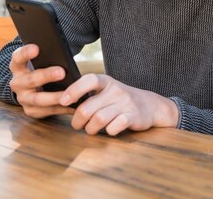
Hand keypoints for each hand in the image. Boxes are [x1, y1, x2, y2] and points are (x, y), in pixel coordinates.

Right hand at [9, 44, 75, 117]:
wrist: (29, 88)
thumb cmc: (38, 69)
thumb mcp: (37, 61)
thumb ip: (46, 56)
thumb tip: (62, 52)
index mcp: (17, 66)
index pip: (18, 57)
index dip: (26, 53)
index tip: (36, 48)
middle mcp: (17, 83)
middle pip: (31, 79)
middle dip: (47, 76)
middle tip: (61, 72)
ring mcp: (22, 98)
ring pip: (38, 99)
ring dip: (55, 97)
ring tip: (71, 95)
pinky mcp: (30, 110)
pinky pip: (47, 111)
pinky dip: (61, 109)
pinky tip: (74, 106)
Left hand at [59, 74, 178, 135]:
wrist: (150, 105)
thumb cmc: (120, 99)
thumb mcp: (106, 90)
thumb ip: (89, 94)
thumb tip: (61, 101)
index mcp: (106, 81)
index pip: (89, 80)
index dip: (74, 90)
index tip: (63, 101)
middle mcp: (116, 90)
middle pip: (87, 108)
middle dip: (78, 120)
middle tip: (77, 125)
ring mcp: (126, 103)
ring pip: (98, 120)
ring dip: (90, 129)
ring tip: (90, 129)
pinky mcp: (133, 116)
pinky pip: (114, 127)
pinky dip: (108, 131)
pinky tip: (109, 130)